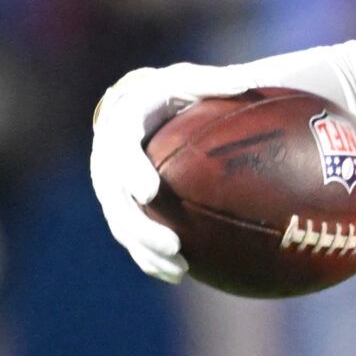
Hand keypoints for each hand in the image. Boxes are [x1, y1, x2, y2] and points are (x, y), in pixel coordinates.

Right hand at [89, 63, 238, 282]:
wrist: (146, 105)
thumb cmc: (175, 92)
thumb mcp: (191, 81)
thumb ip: (213, 82)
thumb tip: (248, 82)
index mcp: (122, 122)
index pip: (119, 148)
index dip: (130, 171)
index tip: (151, 192)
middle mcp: (108, 156)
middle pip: (114, 198)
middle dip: (140, 225)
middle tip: (172, 243)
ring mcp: (111, 184)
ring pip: (121, 224)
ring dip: (146, 249)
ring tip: (179, 268)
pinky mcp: (122, 205)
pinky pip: (131, 236)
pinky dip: (150, 257)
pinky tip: (177, 274)